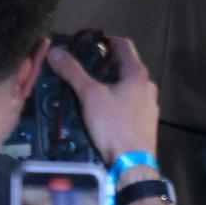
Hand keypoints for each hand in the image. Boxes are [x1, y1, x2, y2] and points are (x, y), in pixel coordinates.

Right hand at [47, 36, 159, 163]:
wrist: (133, 163)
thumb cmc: (113, 124)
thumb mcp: (90, 96)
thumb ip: (73, 72)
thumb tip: (56, 51)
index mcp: (137, 73)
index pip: (124, 45)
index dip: (106, 41)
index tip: (89, 45)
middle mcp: (147, 84)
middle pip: (126, 65)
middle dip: (106, 64)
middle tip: (84, 69)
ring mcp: (149, 103)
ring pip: (128, 85)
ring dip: (111, 83)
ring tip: (90, 90)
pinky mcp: (146, 120)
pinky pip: (131, 102)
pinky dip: (118, 99)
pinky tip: (104, 111)